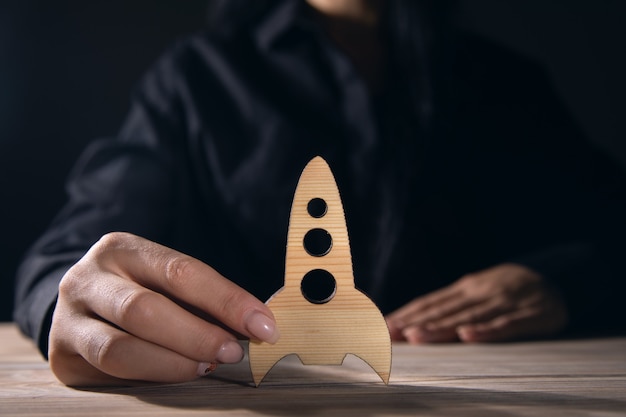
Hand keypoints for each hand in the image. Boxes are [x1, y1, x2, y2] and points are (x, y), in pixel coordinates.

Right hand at [49, 232, 279, 385]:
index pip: (180, 272)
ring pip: (119, 349)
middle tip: (233, 353)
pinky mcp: (61, 356)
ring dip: (172, 363)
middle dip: (197, 335)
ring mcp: (67, 318)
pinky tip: (176, 378)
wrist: (83, 307)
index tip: (263, 326)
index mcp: (122, 249)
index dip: (226, 300)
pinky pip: (106, 374)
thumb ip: (203, 301)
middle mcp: (87, 278)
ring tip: (206, 368)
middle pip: (144, 309)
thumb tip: (258, 328)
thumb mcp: (167, 284)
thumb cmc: (142, 292)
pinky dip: (149, 378)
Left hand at [385, 263, 567, 342]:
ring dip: (441, 327)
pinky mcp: (529, 314)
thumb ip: (450, 305)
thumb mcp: (476, 291)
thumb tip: (413, 319)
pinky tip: (468, 336)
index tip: (385, 325)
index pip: (430, 302)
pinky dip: (486, 330)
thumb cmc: (504, 290)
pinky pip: (506, 324)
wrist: (553, 278)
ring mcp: (504, 302)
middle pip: (443, 310)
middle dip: (416, 322)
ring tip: (417, 336)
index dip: (407, 314)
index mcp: (465, 288)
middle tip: (392, 332)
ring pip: (468, 316)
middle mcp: (480, 293)